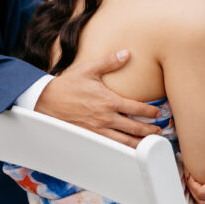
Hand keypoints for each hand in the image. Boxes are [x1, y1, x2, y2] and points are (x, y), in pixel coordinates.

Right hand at [34, 49, 161, 147]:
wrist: (45, 100)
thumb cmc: (67, 85)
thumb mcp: (89, 70)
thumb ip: (110, 62)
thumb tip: (126, 53)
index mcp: (108, 101)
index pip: (137, 108)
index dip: (150, 112)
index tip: (158, 112)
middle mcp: (105, 118)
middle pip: (134, 128)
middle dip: (149, 130)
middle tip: (159, 130)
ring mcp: (98, 130)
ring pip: (124, 141)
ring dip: (139, 143)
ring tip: (148, 143)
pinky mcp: (90, 137)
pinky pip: (109, 146)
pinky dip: (121, 149)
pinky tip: (127, 150)